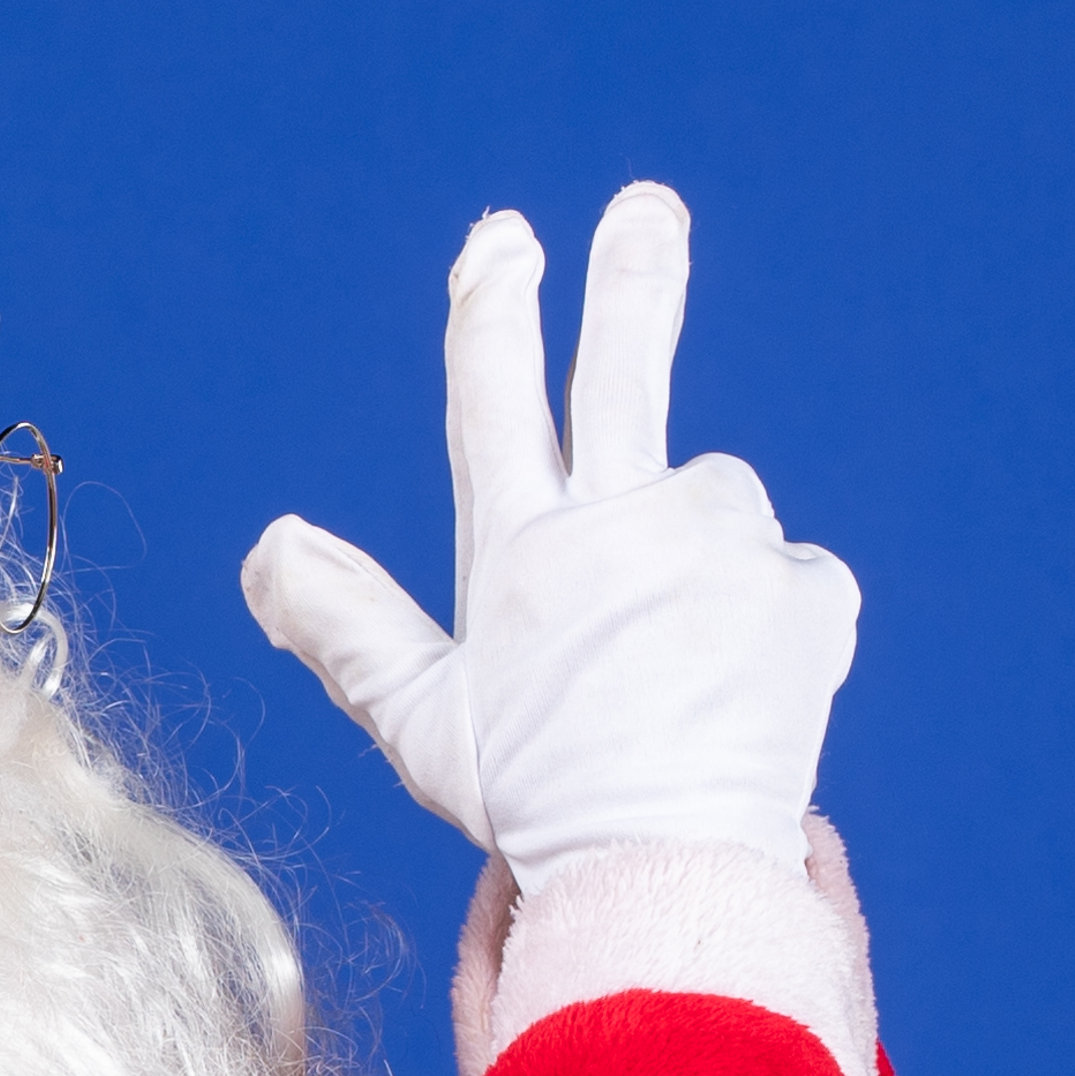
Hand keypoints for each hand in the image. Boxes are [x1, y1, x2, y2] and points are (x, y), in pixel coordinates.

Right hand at [237, 182, 855, 874]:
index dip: (494, 307)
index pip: (495, 395)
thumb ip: (342, 620)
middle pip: (623, 372)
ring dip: (694, 555)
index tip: (505, 236)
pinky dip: (768, 618)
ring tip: (671, 668)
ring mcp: (720, 550)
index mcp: (519, 548)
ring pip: (711, 505)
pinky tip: (735, 691)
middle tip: (647, 205)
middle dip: (631, 280)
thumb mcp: (419, 719)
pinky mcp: (806, 590)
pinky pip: (788, 580)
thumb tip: (268, 542)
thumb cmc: (533, 803)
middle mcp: (620, 525)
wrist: (665, 870)